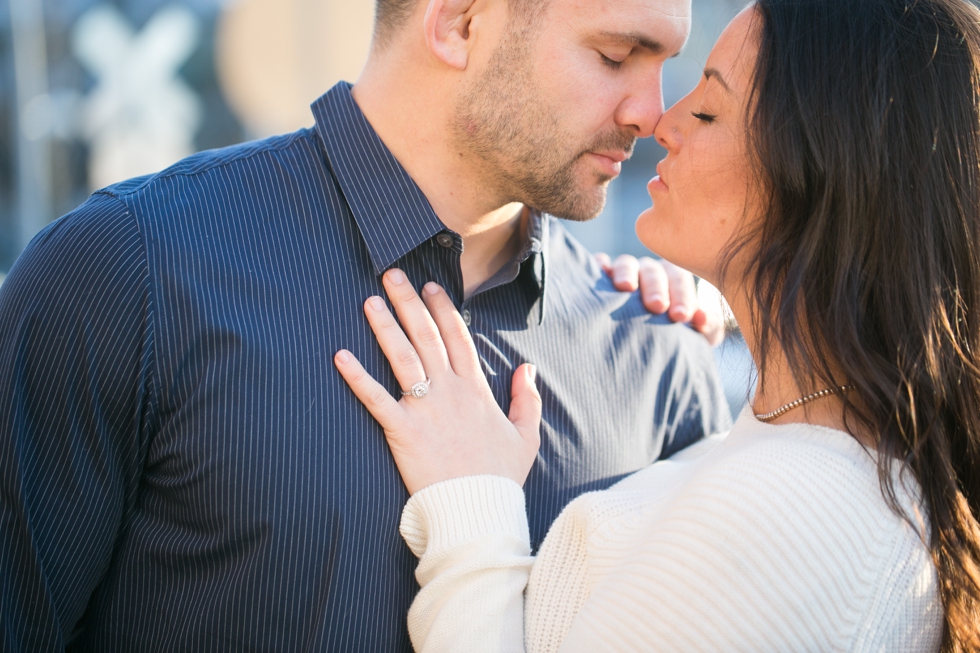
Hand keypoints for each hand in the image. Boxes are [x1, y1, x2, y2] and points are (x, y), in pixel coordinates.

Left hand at [334, 269, 541, 494]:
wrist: (478, 511)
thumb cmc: (500, 477)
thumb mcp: (526, 436)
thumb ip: (527, 399)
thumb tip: (527, 369)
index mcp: (476, 390)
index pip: (457, 338)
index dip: (443, 309)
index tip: (431, 286)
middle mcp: (449, 391)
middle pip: (426, 337)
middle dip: (408, 302)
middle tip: (391, 274)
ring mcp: (424, 409)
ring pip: (402, 357)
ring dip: (384, 327)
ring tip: (368, 301)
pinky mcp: (402, 431)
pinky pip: (375, 399)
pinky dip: (357, 377)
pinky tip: (340, 356)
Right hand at [595, 253, 725, 346]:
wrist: (645, 350)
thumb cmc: (674, 339)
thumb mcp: (698, 337)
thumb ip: (708, 327)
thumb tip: (702, 318)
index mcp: (675, 280)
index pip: (680, 280)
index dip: (681, 296)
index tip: (681, 316)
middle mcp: (649, 272)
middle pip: (653, 271)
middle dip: (656, 288)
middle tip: (657, 306)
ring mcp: (624, 272)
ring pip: (625, 263)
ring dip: (626, 274)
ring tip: (626, 288)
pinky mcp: (600, 276)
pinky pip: (598, 266)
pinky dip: (598, 267)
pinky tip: (599, 276)